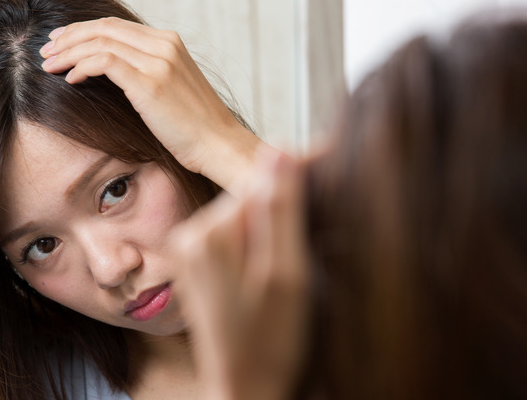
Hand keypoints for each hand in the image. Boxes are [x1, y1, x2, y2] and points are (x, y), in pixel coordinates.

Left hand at [39, 17, 265, 194]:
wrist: (219, 144)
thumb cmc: (195, 126)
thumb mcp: (172, 89)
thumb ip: (147, 72)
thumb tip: (113, 72)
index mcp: (169, 42)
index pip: (116, 25)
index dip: (83, 30)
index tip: (62, 41)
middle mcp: (164, 45)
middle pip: (104, 29)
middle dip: (70, 37)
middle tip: (47, 50)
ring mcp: (158, 62)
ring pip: (100, 43)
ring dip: (68, 52)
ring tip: (49, 64)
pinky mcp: (150, 83)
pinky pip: (104, 63)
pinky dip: (82, 66)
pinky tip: (70, 79)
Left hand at [171, 151, 309, 399]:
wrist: (246, 392)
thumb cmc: (271, 344)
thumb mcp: (286, 274)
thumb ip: (281, 210)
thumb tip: (277, 150)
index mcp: (210, 235)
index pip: (262, 182)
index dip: (302, 175)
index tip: (334, 163)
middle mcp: (191, 236)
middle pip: (252, 197)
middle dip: (289, 205)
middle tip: (328, 221)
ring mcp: (192, 252)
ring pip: (247, 216)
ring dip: (278, 224)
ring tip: (305, 251)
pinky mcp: (200, 265)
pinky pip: (236, 236)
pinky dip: (263, 242)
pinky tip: (282, 263)